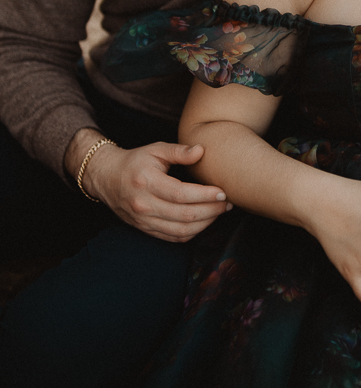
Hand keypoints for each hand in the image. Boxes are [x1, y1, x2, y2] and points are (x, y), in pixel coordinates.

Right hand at [80, 135, 230, 241]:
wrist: (106, 178)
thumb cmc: (135, 161)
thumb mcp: (155, 149)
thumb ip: (179, 151)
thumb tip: (201, 151)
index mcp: (147, 182)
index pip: (182, 194)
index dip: (205, 195)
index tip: (223, 191)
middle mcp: (144, 205)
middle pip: (184, 215)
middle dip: (211, 210)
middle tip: (227, 203)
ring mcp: (143, 220)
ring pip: (181, 231)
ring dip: (205, 224)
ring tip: (219, 212)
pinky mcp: (145, 229)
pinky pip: (173, 237)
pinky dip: (192, 233)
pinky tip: (204, 222)